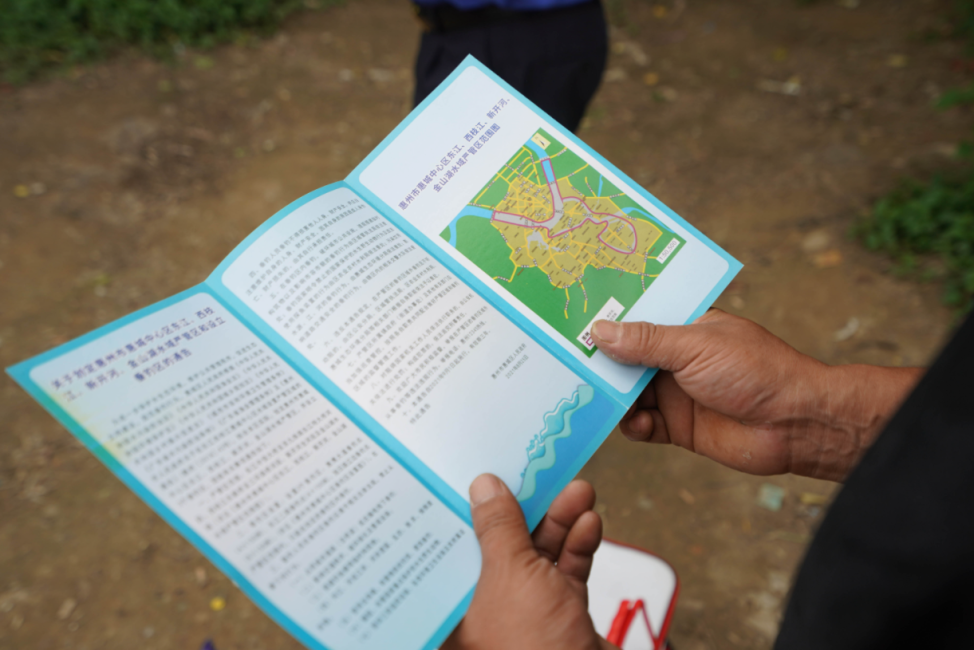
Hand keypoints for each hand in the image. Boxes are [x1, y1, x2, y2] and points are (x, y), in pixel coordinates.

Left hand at [442, 475, 616, 649]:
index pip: (452, 544)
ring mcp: (524, 613)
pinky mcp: (558, 618)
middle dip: (528, 508)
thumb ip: (500, 527)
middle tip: (542, 474)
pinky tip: (590, 522)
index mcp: (453, 608)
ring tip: (579, 491)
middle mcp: (482, 610)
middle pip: (500, 544)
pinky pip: (566, 573)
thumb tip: (485, 486)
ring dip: (561, 523)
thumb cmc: (533, 647)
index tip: (484, 474)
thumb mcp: (513, 574)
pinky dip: (579, 547)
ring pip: (539, 555)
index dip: (468, 507)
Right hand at [592, 310, 921, 481]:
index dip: (608, 320)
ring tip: (595, 396)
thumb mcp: (694, 346)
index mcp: (683, 326)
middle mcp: (675, 357)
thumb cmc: (756, 371)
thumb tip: (599, 331)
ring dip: (613, 396)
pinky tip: (637, 423)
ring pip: (627, 393)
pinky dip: (632, 425)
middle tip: (568, 364)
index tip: (572, 320)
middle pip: (625, 357)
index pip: (637, 318)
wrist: (794, 425)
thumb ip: (645, 341)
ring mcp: (675, 392)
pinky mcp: (677, 427)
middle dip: (601, 362)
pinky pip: (641, 425)